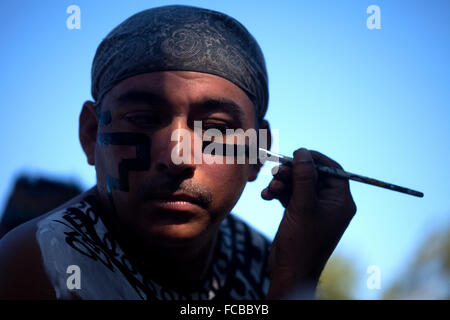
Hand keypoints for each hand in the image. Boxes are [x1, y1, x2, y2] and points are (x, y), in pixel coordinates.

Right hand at [262, 148, 356, 298]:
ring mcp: (315, 210)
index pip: (333, 170)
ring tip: (271, 187)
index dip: (315, 159)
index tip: (297, 153)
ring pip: (299, 185)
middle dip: (293, 172)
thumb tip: (303, 152)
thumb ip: (304, 176)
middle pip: (313, 176)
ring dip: (283, 183)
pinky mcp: (301, 215)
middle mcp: (330, 204)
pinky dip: (279, 193)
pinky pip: (291, 196)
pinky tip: (267, 195)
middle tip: (277, 170)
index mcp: (340, 201)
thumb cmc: (301, 242)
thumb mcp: (302, 205)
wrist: (289, 271)